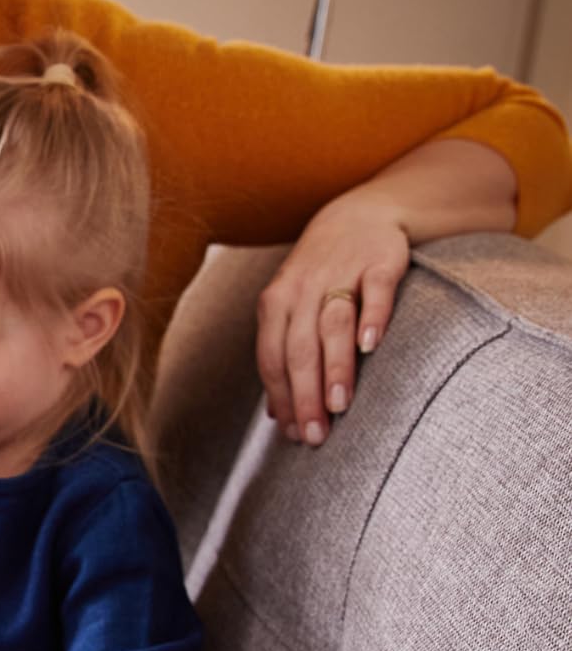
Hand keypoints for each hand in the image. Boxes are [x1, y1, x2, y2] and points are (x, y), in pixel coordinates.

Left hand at [255, 194, 409, 447]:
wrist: (358, 215)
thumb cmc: (321, 276)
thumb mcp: (292, 310)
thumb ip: (283, 356)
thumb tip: (275, 414)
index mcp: (275, 305)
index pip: (272, 359)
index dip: (281, 398)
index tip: (293, 434)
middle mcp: (301, 290)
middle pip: (298, 349)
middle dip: (305, 395)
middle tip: (316, 435)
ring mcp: (340, 274)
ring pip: (332, 326)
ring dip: (334, 367)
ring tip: (340, 405)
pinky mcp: (378, 262)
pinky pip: (374, 292)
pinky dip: (372, 318)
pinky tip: (371, 347)